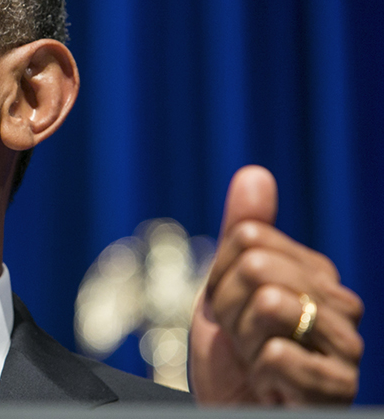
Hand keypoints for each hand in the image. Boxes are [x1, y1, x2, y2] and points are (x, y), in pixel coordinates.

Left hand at [189, 165, 363, 404]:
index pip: (246, 240)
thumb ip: (242, 232)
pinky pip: (277, 355)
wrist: (236, 412)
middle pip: (257, 266)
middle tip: (242, 341)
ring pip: (270, 303)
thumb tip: (255, 172)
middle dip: (229, 310)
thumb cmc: (235, 359)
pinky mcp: (340, 387)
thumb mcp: (225, 288)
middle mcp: (339, 302)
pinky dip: (259, 375)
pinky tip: (272, 389)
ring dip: (244, 342)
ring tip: (258, 363)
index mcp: (314, 272)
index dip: (220, 279)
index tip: (232, 312)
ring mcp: (345, 346)